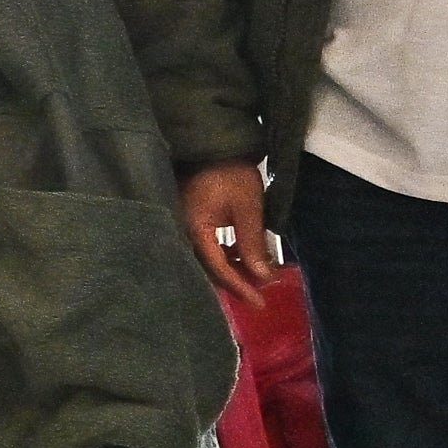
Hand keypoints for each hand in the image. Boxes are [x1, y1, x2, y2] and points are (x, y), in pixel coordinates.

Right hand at [181, 157, 283, 303]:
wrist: (213, 145)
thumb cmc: (231, 173)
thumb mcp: (248, 208)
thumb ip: (253, 243)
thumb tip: (263, 277)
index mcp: (194, 230)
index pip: (218, 268)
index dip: (240, 286)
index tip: (260, 302)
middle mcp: (183, 232)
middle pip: (208, 268)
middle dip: (236, 281)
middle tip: (260, 291)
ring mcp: (184, 226)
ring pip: (207, 259)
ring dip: (231, 268)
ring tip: (256, 271)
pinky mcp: (190, 220)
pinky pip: (206, 246)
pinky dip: (225, 254)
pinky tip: (241, 254)